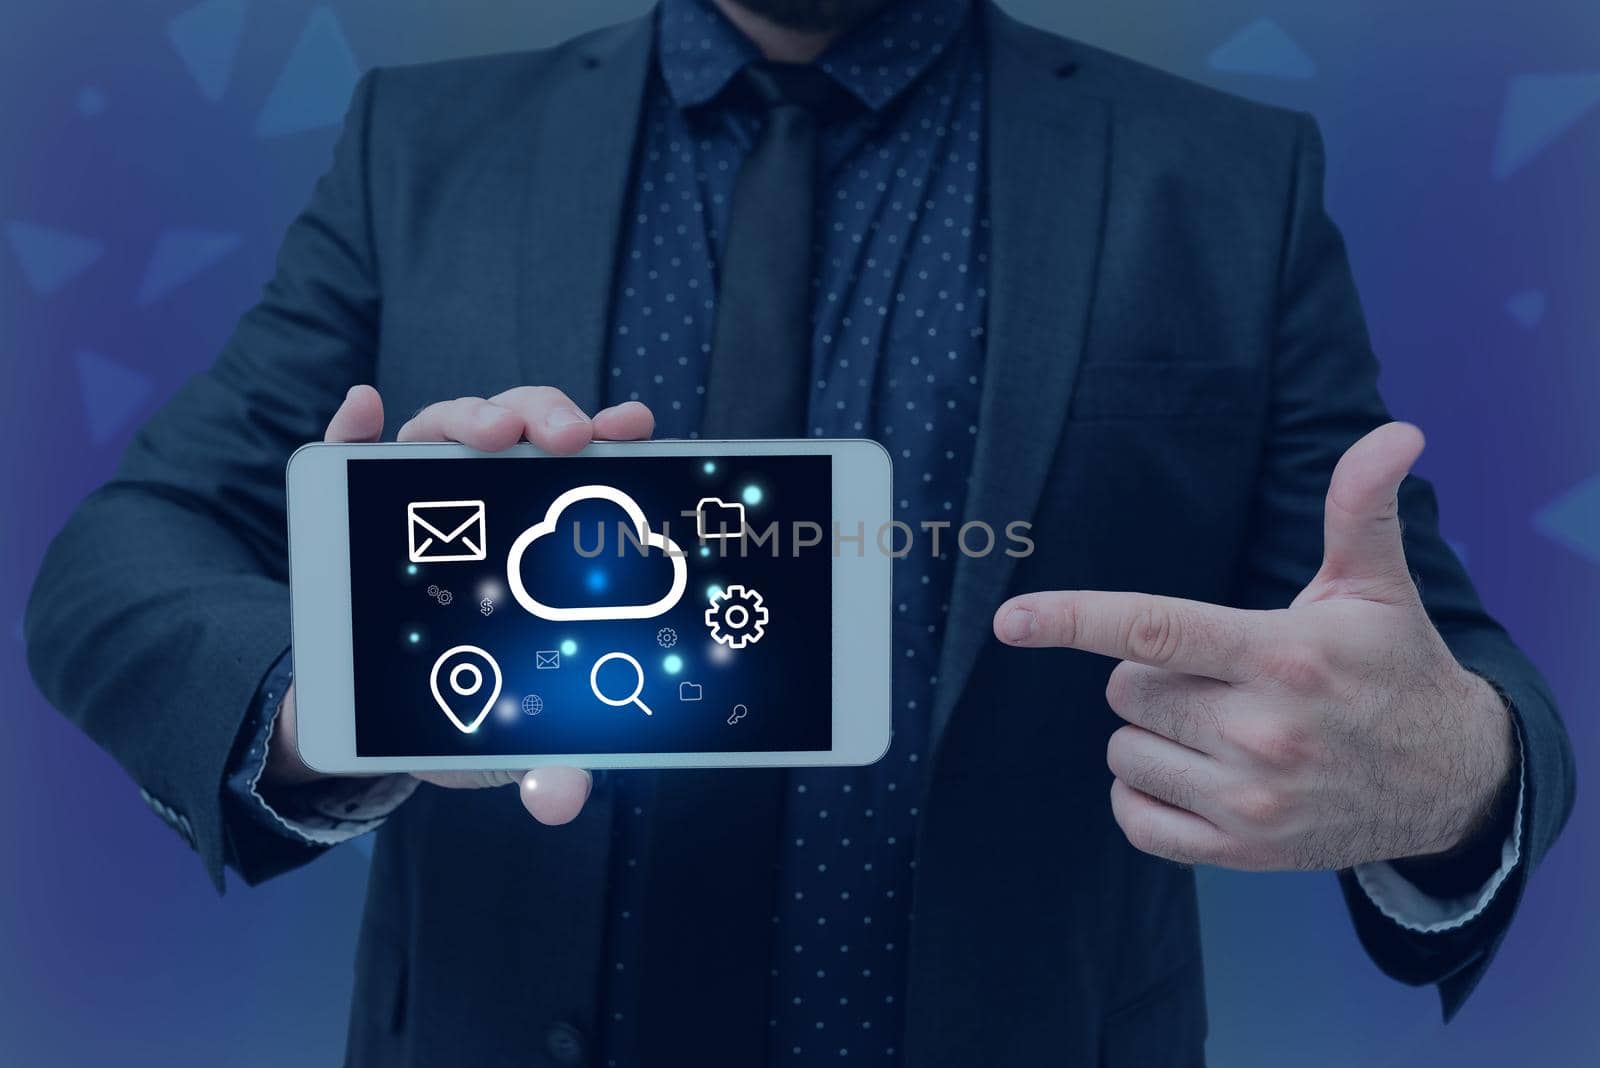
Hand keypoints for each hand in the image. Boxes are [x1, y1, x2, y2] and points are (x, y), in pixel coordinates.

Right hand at [265, 384, 655, 825]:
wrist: (367, 717)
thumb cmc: (463, 708)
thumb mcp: (510, 740)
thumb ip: (547, 763)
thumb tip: (560, 799)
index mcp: (541, 542)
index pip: (583, 473)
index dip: (611, 440)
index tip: (635, 427)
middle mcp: (485, 503)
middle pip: (521, 432)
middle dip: (546, 417)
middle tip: (567, 439)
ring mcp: (415, 499)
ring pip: (446, 429)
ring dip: (471, 416)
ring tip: (487, 434)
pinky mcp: (347, 507)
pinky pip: (347, 452)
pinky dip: (354, 424)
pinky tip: (364, 407)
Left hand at [994, 423, 1514, 870]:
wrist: (1453, 784)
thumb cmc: (1394, 669)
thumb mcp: (1378, 586)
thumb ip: (1361, 507)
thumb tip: (1396, 431)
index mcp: (1283, 653)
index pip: (1155, 627)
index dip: (1073, 618)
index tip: (1010, 618)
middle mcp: (1263, 730)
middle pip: (1126, 688)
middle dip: (1150, 675)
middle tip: (1215, 676)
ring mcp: (1251, 798)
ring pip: (1123, 751)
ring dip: (1150, 735)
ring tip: (1216, 727)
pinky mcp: (1243, 852)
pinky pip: (1135, 819)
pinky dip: (1144, 795)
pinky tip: (1193, 775)